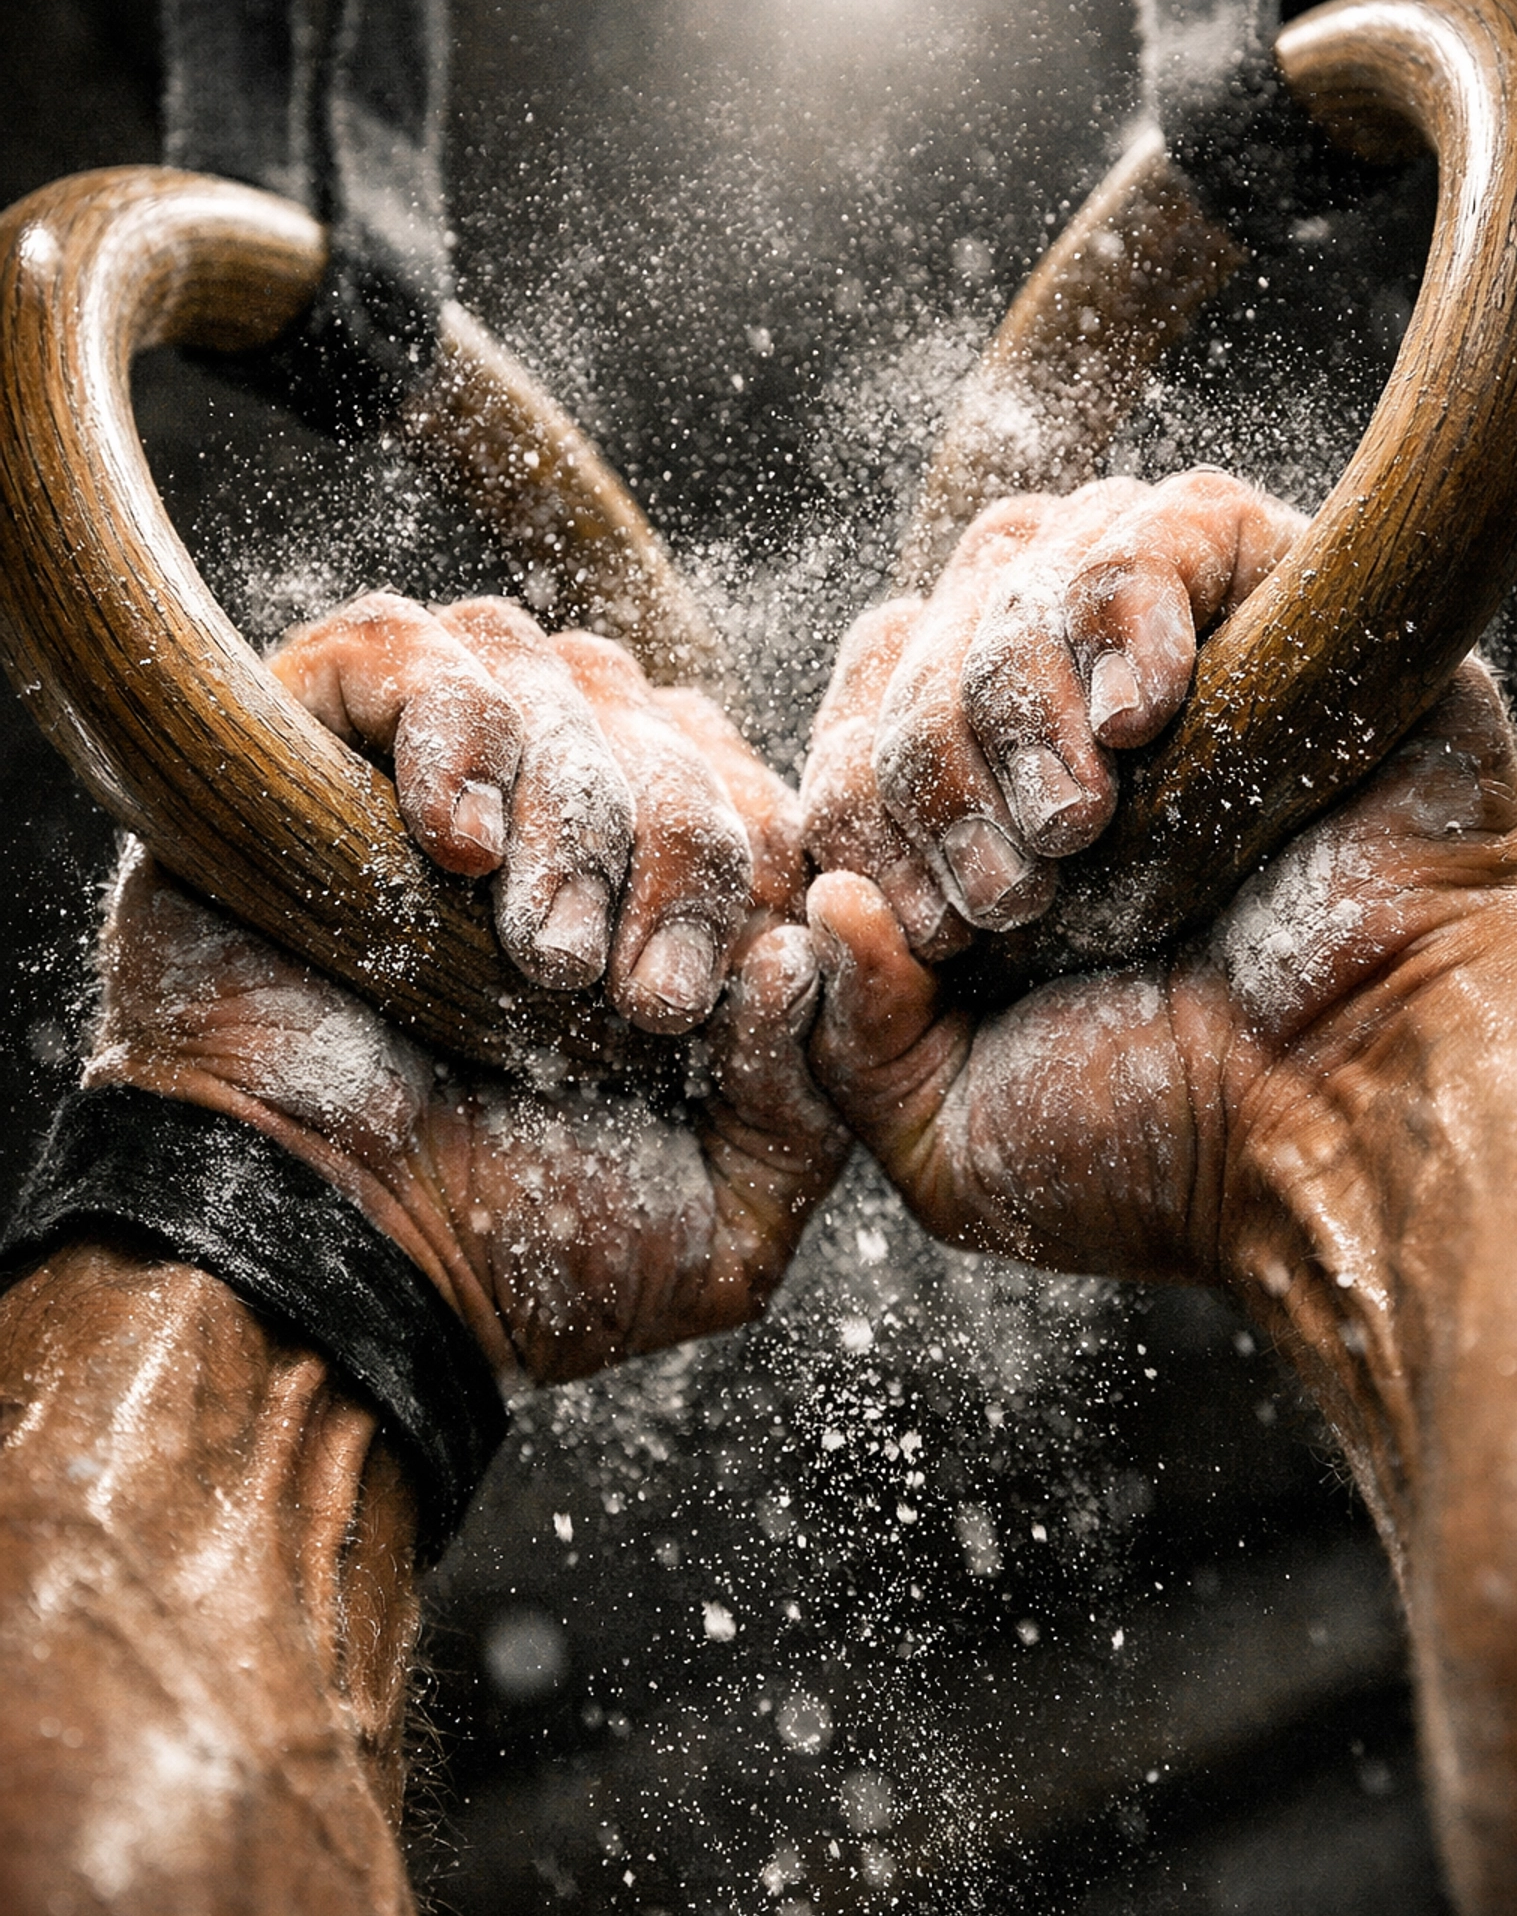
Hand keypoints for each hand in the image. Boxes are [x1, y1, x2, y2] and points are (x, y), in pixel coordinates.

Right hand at [89, 596, 845, 1383]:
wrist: (329, 1270)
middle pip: (662, 719)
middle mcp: (555, 809)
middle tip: (602, 987)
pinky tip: (453, 846)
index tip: (683, 1001)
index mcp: (658, 898)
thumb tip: (814, 944)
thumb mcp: (726, 1212)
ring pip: (546, 671)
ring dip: (563, 810)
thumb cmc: (519, 1251)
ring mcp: (431, 766)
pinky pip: (397, 645)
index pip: (751, 790)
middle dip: (662, 852)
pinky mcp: (303, 741)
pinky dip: (447, 727)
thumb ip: (808, 1089)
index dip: (746, 869)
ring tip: (533, 952)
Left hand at [806, 478, 1516, 1915]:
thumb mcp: (956, 1137)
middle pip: (928, 630)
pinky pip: (1184, 526)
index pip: (852, 718)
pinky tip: (1135, 736)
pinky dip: (1136, 600)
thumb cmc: (1174, 1177)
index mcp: (985, 832)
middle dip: (926, 735)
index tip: (864, 894)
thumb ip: (849, 1045)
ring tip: (1077, 815)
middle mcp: (1080, 737)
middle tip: (987, 867)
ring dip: (1019, 690)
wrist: (1396, 1171)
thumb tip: (783, 943)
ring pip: (1036, 568)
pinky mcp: (1316, 629)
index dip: (828, 773)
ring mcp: (1197, 673)